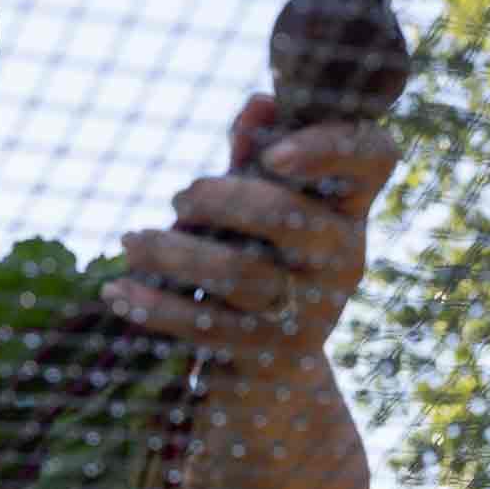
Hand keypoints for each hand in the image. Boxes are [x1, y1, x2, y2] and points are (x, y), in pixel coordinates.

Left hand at [101, 93, 397, 354]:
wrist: (276, 383)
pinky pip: (205, 325)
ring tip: (130, 242)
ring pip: (238, 271)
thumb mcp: (263, 212)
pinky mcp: (269, 358)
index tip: (272, 153)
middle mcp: (342, 260)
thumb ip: (258, 158)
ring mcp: (310, 313)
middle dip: (217, 198)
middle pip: (284, 214)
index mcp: (347, 209)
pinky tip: (117, 292)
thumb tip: (259, 104)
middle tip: (178, 198)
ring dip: (172, 250)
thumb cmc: (262, 268)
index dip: (329, 146)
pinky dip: (153, 305)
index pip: (372, 159)